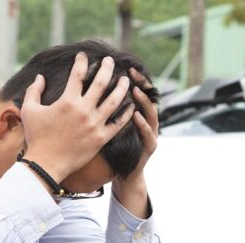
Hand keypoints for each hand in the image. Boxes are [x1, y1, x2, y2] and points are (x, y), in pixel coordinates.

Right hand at [19, 53, 133, 182]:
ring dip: (122, 88)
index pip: (78, 74)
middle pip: (101, 83)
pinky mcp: (101, 138)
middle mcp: (83, 110)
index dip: (81, 62)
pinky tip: (132, 105)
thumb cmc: (36, 137)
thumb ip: (33, 90)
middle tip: (110, 61)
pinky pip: (118, 123)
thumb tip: (40, 77)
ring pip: (114, 101)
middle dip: (107, 68)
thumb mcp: (29, 110)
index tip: (84, 55)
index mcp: (67, 101)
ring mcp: (94, 124)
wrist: (46, 164)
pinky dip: (126, 113)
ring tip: (126, 80)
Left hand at [118, 67, 159, 183]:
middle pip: (148, 97)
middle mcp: (148, 120)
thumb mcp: (113, 124)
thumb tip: (92, 88)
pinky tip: (136, 115)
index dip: (134, 79)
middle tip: (132, 73)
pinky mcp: (150, 146)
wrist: (128, 173)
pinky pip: (147, 133)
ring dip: (143, 101)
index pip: (138, 91)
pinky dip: (143, 124)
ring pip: (151, 113)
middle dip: (141, 84)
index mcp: (138, 113)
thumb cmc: (118, 149)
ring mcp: (151, 133)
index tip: (124, 67)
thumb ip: (108, 107)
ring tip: (135, 91)